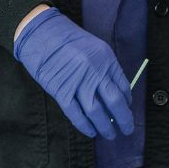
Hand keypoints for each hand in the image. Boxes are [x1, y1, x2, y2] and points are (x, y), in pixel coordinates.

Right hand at [13, 8, 134, 139]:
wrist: (41, 32)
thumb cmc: (67, 39)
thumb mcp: (94, 47)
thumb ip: (105, 68)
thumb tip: (115, 92)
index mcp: (106, 58)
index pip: (123, 85)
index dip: (127, 101)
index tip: (127, 109)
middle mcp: (95, 71)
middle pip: (115, 101)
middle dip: (124, 119)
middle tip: (127, 130)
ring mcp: (78, 82)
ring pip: (97, 111)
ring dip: (105, 126)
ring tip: (110, 135)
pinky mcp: (60, 90)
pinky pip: (76, 113)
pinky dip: (85, 126)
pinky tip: (91, 132)